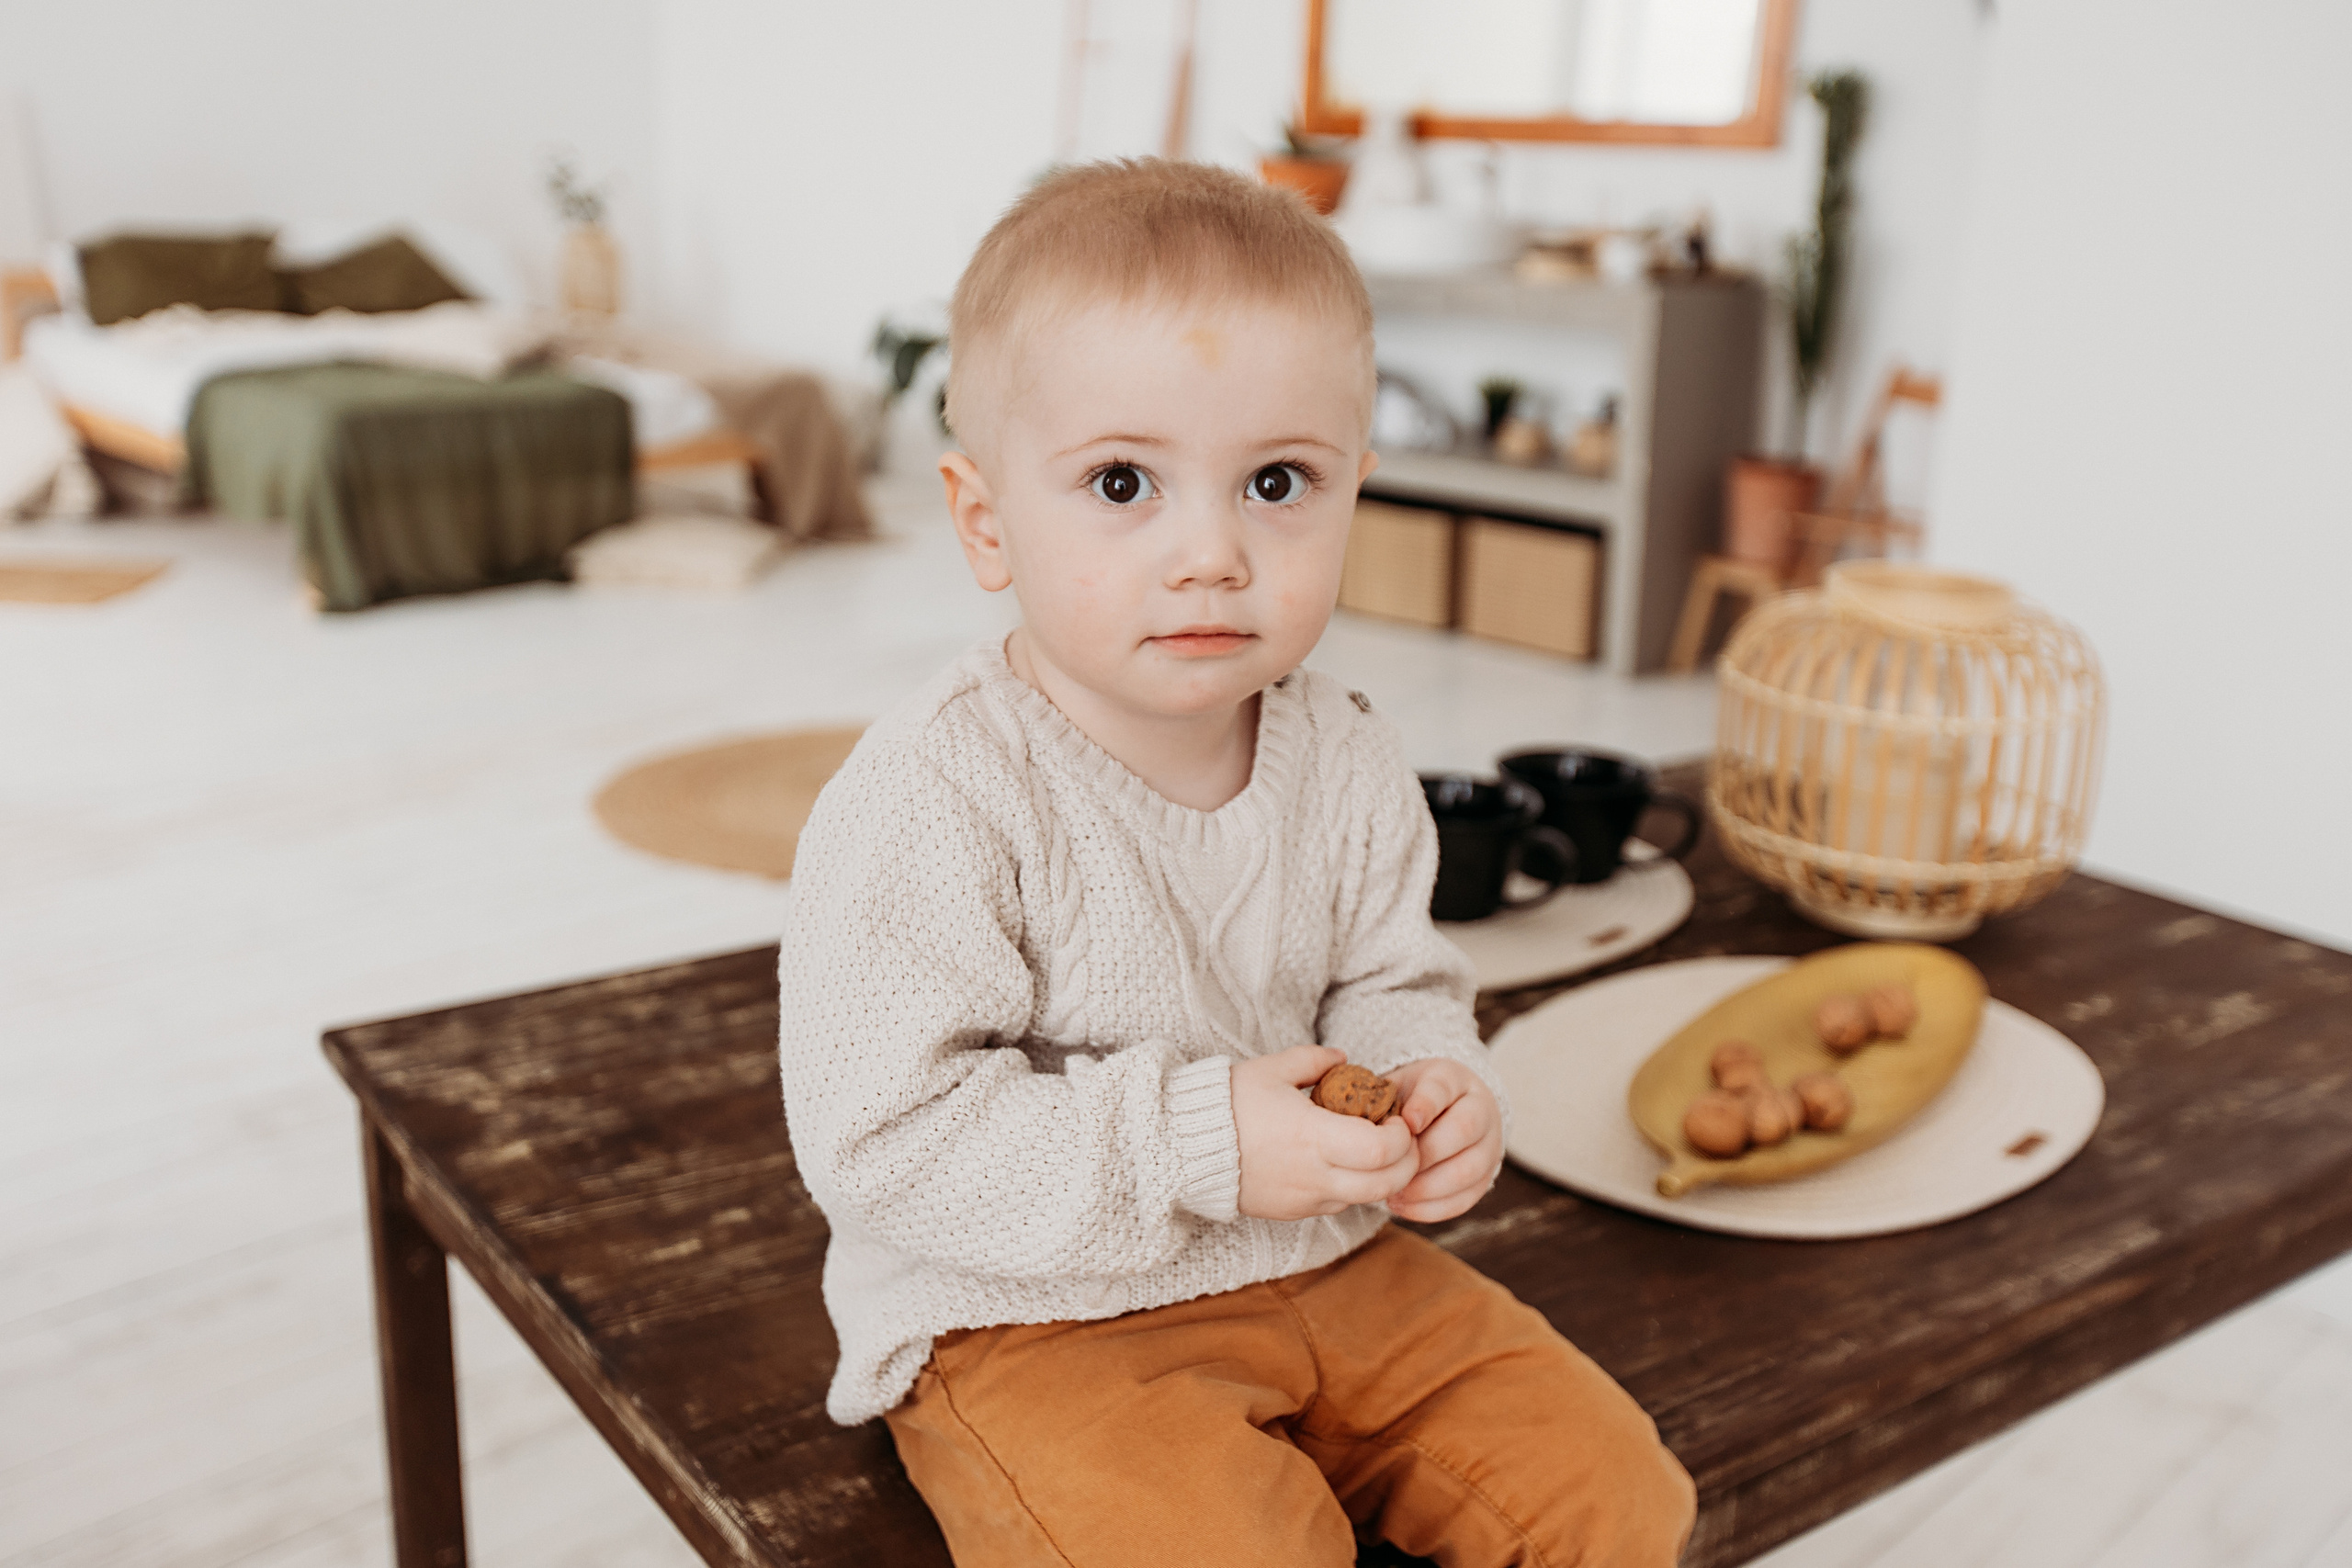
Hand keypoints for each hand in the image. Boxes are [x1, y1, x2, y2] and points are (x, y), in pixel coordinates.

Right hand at [1232, 1045, 1418, 1220]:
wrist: (1182, 1146)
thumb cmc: (1228, 1102)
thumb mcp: (1272, 1068)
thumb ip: (1315, 1060)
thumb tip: (1344, 1059)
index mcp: (1313, 1137)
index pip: (1382, 1151)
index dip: (1401, 1137)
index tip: (1396, 1119)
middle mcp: (1314, 1176)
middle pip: (1386, 1185)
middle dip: (1406, 1163)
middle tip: (1401, 1140)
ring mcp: (1304, 1199)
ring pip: (1365, 1200)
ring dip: (1382, 1178)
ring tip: (1372, 1151)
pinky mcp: (1292, 1212)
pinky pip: (1337, 1205)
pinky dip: (1352, 1188)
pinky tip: (1340, 1163)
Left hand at [1382, 1059, 1503, 1222]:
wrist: (1445, 1111)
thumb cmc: (1410, 1100)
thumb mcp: (1397, 1086)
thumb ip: (1380, 1097)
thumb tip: (1352, 1117)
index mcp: (1453, 1079)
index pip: (1442, 1089)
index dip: (1424, 1106)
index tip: (1405, 1123)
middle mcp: (1481, 1109)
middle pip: (1464, 1130)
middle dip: (1425, 1153)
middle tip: (1392, 1167)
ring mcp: (1489, 1145)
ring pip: (1468, 1170)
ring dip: (1427, 1187)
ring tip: (1393, 1193)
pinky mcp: (1486, 1178)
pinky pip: (1465, 1199)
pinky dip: (1431, 1208)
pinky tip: (1401, 1206)